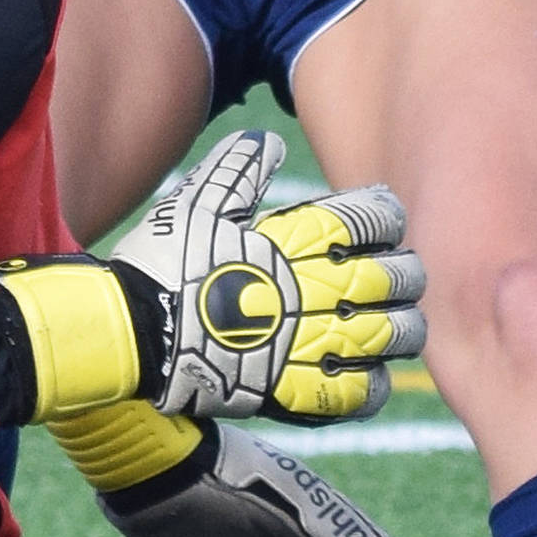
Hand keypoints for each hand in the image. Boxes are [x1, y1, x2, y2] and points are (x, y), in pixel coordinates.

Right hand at [112, 131, 427, 421]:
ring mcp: (298, 345)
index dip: (384, 216)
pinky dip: (370, 387)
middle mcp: (302, 292)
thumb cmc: (160, 265)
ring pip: (379, 338)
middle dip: (407, 274)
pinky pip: (347, 395)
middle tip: (410, 274)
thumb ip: (237, 170)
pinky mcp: (284, 390)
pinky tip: (376, 376)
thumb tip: (272, 141)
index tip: (388, 219)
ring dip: (402, 330)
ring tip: (406, 326)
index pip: (361, 221)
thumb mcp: (194, 203)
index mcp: (285, 242)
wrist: (126, 335)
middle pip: (384, 279)